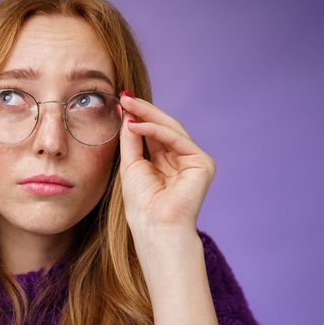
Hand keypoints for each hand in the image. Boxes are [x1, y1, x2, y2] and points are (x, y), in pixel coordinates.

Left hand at [117, 92, 215, 235]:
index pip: (154, 134)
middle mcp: (184, 160)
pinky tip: (136, 125)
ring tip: (127, 104)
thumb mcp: (131, 164)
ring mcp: (195, 162)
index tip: (120, 102)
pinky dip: (155, 130)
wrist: (155, 228)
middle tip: (124, 96)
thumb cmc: (142, 206)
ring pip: (171, 129)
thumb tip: (127, 112)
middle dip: (143, 111)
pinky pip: (177, 139)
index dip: (138, 117)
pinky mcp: (203, 164)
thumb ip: (132, 138)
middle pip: (164, 128)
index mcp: (168, 163)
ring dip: (148, 115)